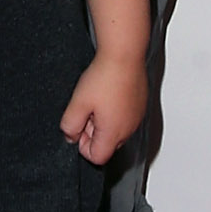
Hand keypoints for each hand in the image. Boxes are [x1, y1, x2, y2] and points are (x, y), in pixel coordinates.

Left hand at [60, 45, 147, 165]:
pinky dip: (115, 110)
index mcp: (114, 133)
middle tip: (86, 109)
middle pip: (107, 144)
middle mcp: (129, 129)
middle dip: (93, 131)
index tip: (78, 126)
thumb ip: (70, 125)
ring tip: (97, 98)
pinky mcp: (140, 105)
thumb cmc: (104, 76)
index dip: (83, 145)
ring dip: (103, 120)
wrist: (124, 54)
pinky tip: (108, 92)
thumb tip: (71, 136)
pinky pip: (125, 117)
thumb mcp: (77, 103)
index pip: (97, 157)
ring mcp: (136, 117)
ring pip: (116, 130)